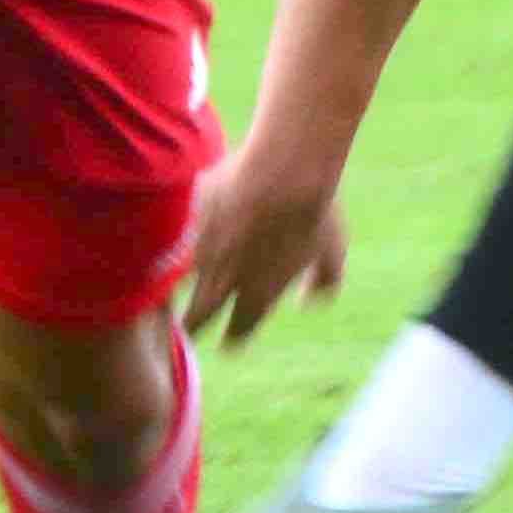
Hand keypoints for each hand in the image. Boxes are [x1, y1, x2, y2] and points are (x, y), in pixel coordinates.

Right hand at [179, 135, 347, 346]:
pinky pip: (182, 233)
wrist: (281, 170)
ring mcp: (202, 248)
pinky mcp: (191, 216)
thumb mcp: (332, 253)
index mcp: (259, 295)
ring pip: (182, 276)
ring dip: (181, 283)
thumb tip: (308, 300)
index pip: (238, 331)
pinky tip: (187, 233)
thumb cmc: (314, 213)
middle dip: (193, 324)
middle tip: (190, 328)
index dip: (234, 338)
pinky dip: (185, 238)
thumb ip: (324, 284)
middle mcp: (224, 280)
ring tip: (180, 283)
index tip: (230, 342)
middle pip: (198, 316)